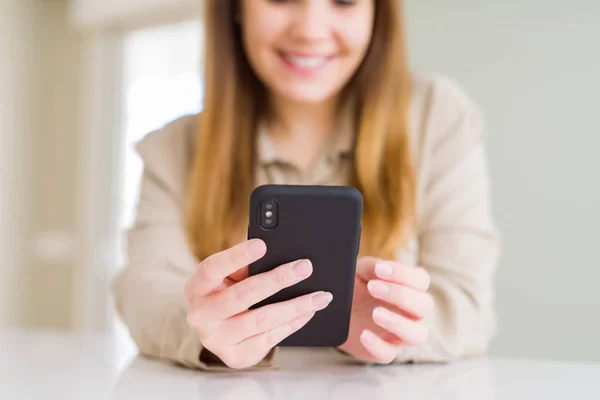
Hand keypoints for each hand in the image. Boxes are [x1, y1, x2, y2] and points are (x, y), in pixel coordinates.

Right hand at [185, 239, 332, 368]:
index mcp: (196, 287)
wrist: (217, 328)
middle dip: (277, 280)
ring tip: (320, 296)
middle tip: (305, 267)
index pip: (212, 269)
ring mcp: (216, 340)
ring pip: (261, 320)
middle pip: (243, 295)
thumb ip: (244, 266)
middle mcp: (201, 315)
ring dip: (295, 306)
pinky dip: (292, 323)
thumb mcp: (228, 276)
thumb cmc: (227, 291)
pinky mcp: (235, 357)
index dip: (236, 256)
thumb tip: (278, 255)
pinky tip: (308, 312)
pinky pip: (269, 338)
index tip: (262, 245)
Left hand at [337, 257, 433, 363]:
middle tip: (372, 288)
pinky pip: (388, 354)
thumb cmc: (356, 286)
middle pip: (425, 306)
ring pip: (417, 335)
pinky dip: (377, 346)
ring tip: (375, 313)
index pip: (421, 280)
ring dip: (398, 323)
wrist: (336, 308)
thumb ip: (373, 267)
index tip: (380, 269)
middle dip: (400, 295)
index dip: (404, 274)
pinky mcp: (384, 350)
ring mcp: (400, 334)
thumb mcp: (361, 271)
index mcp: (410, 288)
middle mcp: (412, 312)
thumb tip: (381, 267)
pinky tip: (364, 334)